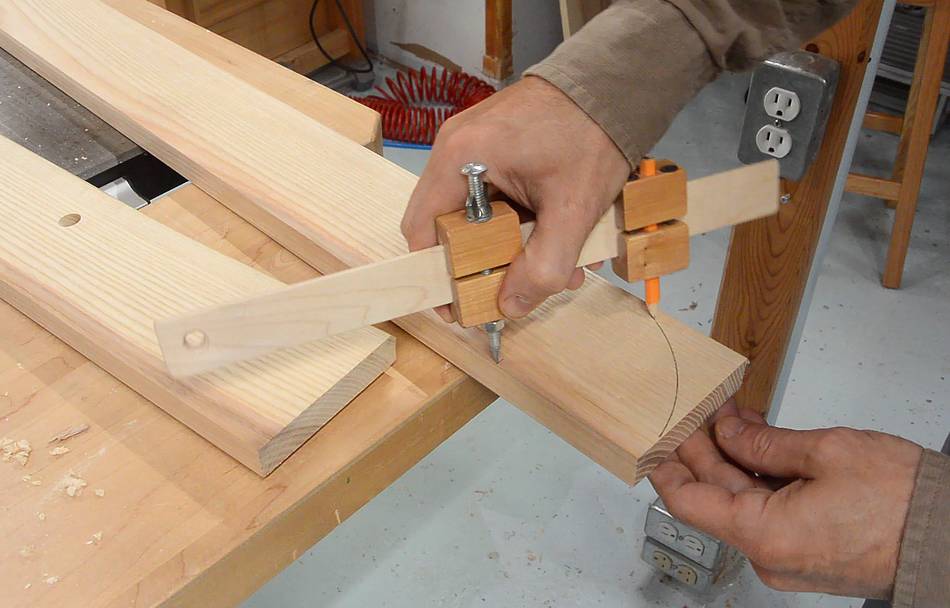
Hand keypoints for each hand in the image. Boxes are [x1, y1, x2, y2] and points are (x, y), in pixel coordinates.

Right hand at [401, 76, 630, 320]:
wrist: (617, 83)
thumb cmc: (592, 135)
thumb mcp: (571, 210)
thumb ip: (543, 265)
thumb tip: (511, 307)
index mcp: (459, 157)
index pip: (422, 229)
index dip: (436, 273)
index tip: (459, 305)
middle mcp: (456, 146)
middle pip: (450, 225)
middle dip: (487, 263)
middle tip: (519, 287)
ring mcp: (475, 142)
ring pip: (477, 213)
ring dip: (512, 245)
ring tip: (558, 264)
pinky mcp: (497, 143)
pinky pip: (495, 194)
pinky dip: (521, 221)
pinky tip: (559, 235)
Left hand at [650, 401, 921, 598]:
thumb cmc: (903, 504)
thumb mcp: (826, 452)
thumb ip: (763, 443)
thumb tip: (726, 434)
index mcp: (763, 535)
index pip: (687, 501)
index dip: (666, 466)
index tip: (655, 438)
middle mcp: (769, 554)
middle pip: (716, 495)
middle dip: (706, 448)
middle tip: (702, 410)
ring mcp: (788, 556)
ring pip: (743, 500)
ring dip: (736, 458)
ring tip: (735, 418)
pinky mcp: (806, 552)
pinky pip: (769, 511)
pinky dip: (761, 477)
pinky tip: (761, 443)